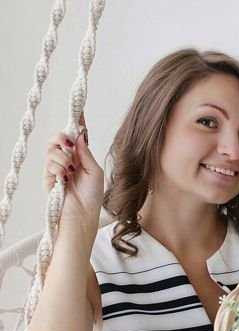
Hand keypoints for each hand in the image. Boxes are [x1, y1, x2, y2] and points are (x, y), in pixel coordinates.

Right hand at [43, 113, 103, 230]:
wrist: (81, 216)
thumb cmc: (91, 197)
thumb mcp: (94, 171)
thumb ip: (85, 152)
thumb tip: (78, 134)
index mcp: (81, 158)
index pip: (76, 138)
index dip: (76, 124)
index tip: (78, 110)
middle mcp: (68, 161)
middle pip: (59, 138)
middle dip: (63, 137)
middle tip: (68, 144)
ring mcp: (57, 169)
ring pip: (52, 149)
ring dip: (62, 157)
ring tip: (69, 170)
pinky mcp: (48, 177)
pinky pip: (49, 163)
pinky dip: (58, 167)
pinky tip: (64, 177)